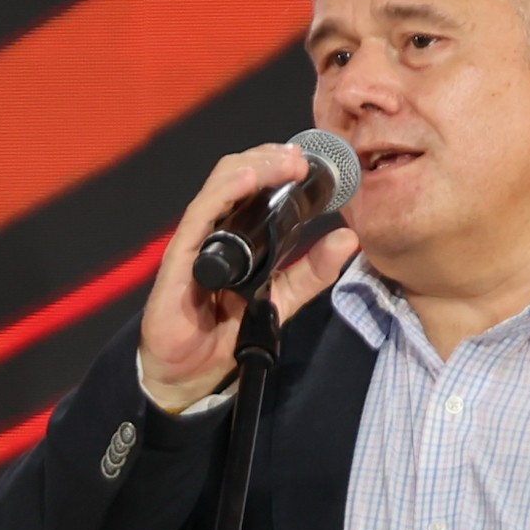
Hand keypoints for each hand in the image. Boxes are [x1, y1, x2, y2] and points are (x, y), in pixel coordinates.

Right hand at [137, 140, 357, 412]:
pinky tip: (246, 180)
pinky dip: (224, 193)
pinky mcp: (180, 258)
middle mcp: (214, 229)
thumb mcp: (282, 297)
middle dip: (269, 159)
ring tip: (284, 162)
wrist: (190, 372)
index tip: (308, 161)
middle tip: (300, 158)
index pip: (253, 184)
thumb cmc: (225, 331)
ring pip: (220, 186)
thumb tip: (349, 238)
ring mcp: (196, 240)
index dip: (278, 165)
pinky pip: (200, 216)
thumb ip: (313, 270)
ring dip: (253, 167)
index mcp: (236, 233)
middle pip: (236, 175)